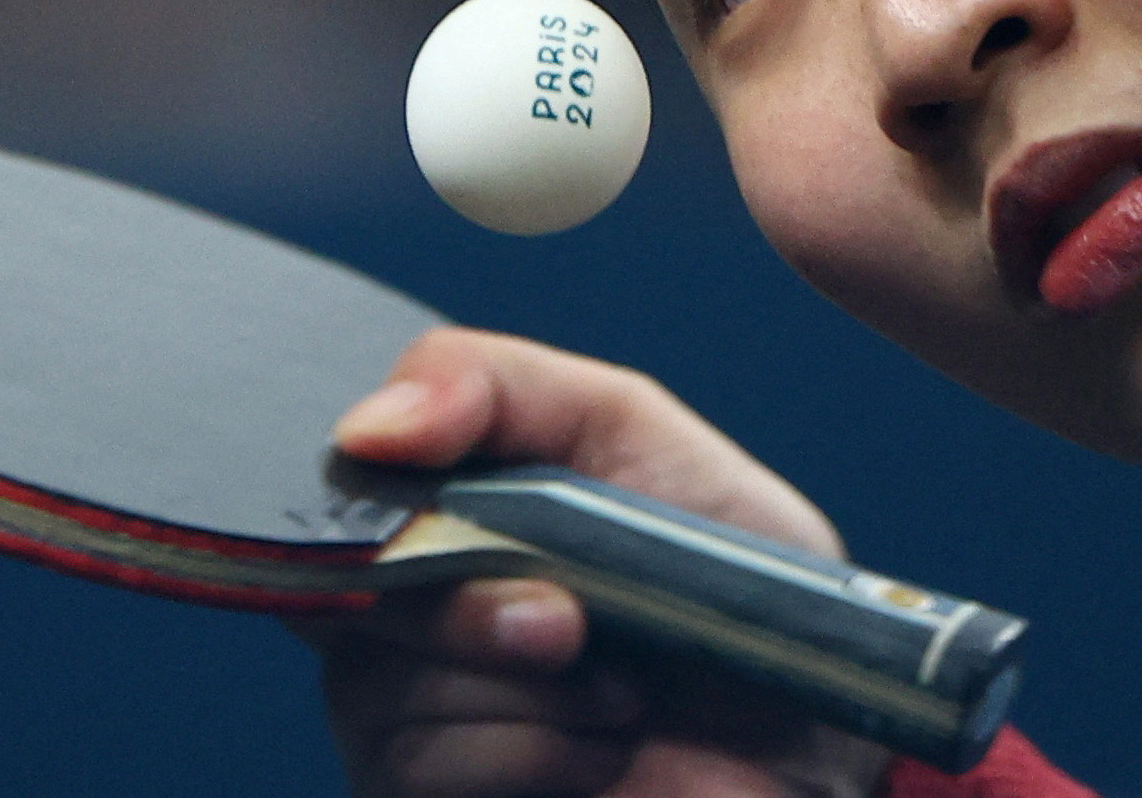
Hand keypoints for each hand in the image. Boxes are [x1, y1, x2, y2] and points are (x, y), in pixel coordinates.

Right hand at [290, 327, 890, 797]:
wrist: (814, 746)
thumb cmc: (729, 584)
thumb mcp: (630, 430)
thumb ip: (495, 385)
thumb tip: (366, 422)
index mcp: (433, 510)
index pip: (328, 483)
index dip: (364, 479)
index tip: (416, 467)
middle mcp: (403, 609)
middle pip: (338, 583)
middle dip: (466, 598)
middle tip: (571, 618)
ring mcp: (403, 713)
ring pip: (377, 680)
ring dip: (523, 687)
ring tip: (619, 693)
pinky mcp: (419, 795)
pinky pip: (415, 765)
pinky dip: (527, 752)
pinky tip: (599, 753)